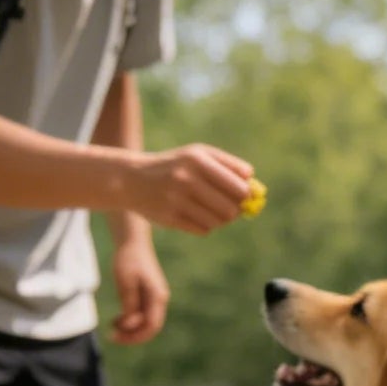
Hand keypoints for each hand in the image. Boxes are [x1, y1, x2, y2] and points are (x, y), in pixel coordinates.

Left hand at [110, 232, 169, 344]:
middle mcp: (159, 300)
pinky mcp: (147, 297)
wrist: (132, 241)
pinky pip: (141, 316)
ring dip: (130, 329)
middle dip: (132, 336)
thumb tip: (130, 325)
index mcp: (158, 296)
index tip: (117, 336)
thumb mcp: (125, 282)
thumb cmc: (129, 259)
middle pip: (150, 328)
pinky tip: (116, 320)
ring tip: (112, 327)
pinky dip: (129, 321)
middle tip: (112, 337)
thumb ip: (129, 305)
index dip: (135, 335)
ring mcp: (154, 299)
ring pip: (145, 323)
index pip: (151, 326)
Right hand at [121, 143, 253, 234]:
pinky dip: (205, 226)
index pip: (239, 187)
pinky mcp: (170, 218)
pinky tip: (196, 216)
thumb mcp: (198, 155)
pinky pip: (203, 230)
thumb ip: (228, 165)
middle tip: (229, 207)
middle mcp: (187, 179)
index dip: (246, 195)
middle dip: (234, 211)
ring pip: (218, 222)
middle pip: (231, 209)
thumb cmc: (175, 166)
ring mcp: (177, 200)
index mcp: (198, 160)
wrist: (133, 179)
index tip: (242, 196)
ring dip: (220, 219)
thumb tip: (253, 182)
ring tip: (212, 210)